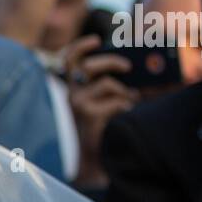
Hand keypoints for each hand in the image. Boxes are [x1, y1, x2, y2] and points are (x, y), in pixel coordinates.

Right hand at [64, 35, 139, 186]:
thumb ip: (113, 87)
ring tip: (132, 101)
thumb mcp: (104, 104)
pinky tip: (127, 114)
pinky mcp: (88, 114)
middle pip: (87, 65)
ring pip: (108, 84)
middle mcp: (71, 94)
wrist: (95, 161)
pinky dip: (127, 106)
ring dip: (125, 92)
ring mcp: (78, 104)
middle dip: (111, 61)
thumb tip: (134, 71)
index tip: (96, 40)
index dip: (80, 47)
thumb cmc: (103, 130)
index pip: (68, 61)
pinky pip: (116, 100)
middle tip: (128, 67)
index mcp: (74, 89)